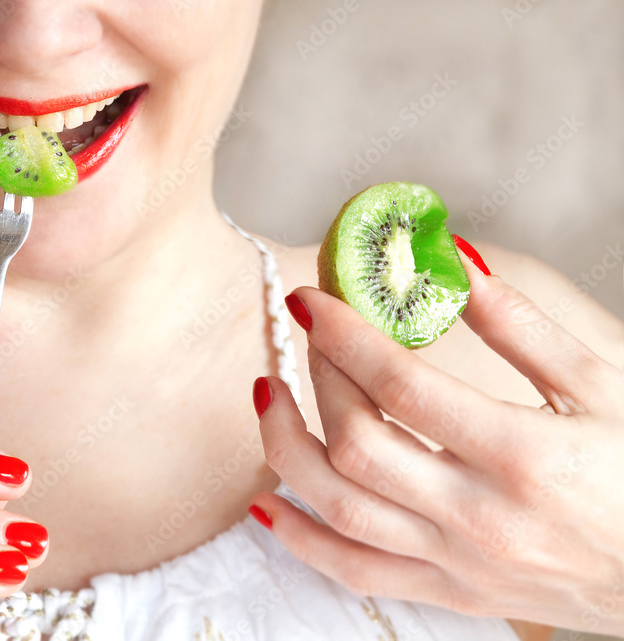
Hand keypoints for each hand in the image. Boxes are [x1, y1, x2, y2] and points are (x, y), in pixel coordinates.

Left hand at [251, 251, 623, 635]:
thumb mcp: (604, 386)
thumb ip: (524, 328)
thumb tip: (455, 263)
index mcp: (522, 456)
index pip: (401, 386)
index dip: (344, 335)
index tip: (312, 300)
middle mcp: (479, 517)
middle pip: (358, 445)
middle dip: (319, 379)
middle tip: (311, 337)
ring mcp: (459, 563)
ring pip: (340, 509)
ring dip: (288, 448)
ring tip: (271, 396)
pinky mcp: (450, 594)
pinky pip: (354, 572)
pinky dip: (301, 540)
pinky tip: (267, 503)